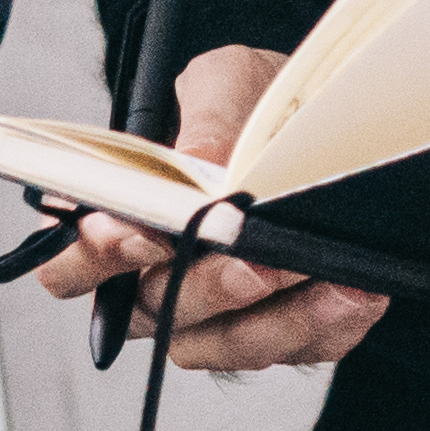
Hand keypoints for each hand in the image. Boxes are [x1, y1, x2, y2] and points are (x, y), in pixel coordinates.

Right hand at [20, 41, 389, 375]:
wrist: (333, 126)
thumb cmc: (261, 105)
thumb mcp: (231, 83)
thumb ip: (207, 116)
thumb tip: (200, 166)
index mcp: (123, 224)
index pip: (73, 265)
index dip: (93, 259)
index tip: (140, 235)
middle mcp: (162, 282)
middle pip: (155, 314)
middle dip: (203, 287)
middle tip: (247, 259)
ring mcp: (222, 317)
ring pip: (228, 345)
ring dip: (271, 316)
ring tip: (310, 269)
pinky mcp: (286, 334)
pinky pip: (300, 347)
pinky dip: (327, 322)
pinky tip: (356, 288)